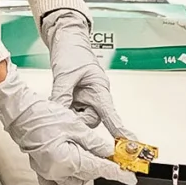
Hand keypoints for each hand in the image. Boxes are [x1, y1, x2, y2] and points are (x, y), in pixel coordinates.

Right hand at [0, 78, 135, 184]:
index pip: (99, 168)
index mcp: (67, 160)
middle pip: (89, 174)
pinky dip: (69, 179)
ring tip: (87, 153)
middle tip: (110, 157)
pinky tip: (74, 167)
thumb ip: (94, 143)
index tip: (129, 177)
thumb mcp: (76, 126)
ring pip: (76, 181)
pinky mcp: (43, 170)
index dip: (117, 172)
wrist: (21, 114)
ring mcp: (49, 172)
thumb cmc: (43, 116)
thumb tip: (108, 152)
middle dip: (101, 166)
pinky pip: (58, 184)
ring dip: (86, 171)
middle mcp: (57, 170)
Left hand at [42, 9, 133, 141]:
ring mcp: (85, 99)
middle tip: (63, 110)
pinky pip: (70, 112)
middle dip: (77, 119)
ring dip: (67, 114)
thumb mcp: (65, 74)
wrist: (65, 41)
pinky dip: (62, 109)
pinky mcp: (75, 99)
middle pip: (90, 121)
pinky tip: (56, 102)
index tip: (129, 143)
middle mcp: (95, 97)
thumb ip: (62, 94)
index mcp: (100, 89)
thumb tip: (58, 112)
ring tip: (58, 100)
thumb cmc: (72, 52)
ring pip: (79, 118)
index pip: (111, 115)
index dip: (119, 130)